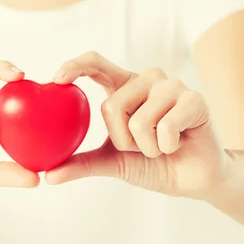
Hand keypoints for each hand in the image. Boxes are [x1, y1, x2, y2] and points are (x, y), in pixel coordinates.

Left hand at [46, 51, 226, 199]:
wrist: (191, 179)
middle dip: (123, 141)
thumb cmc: (151, 163)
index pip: (95, 64)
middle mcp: (145, 79)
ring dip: (147, 147)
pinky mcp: (194, 99)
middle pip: (111, 106)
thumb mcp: (111, 162)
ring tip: (161, 145)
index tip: (57, 79)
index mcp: (123, 86)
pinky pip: (166, 127)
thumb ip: (81, 163)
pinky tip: (178, 143)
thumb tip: (49, 176)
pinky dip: (167, 147)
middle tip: (141, 146)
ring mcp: (171, 86)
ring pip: (139, 120)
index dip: (75, 65)